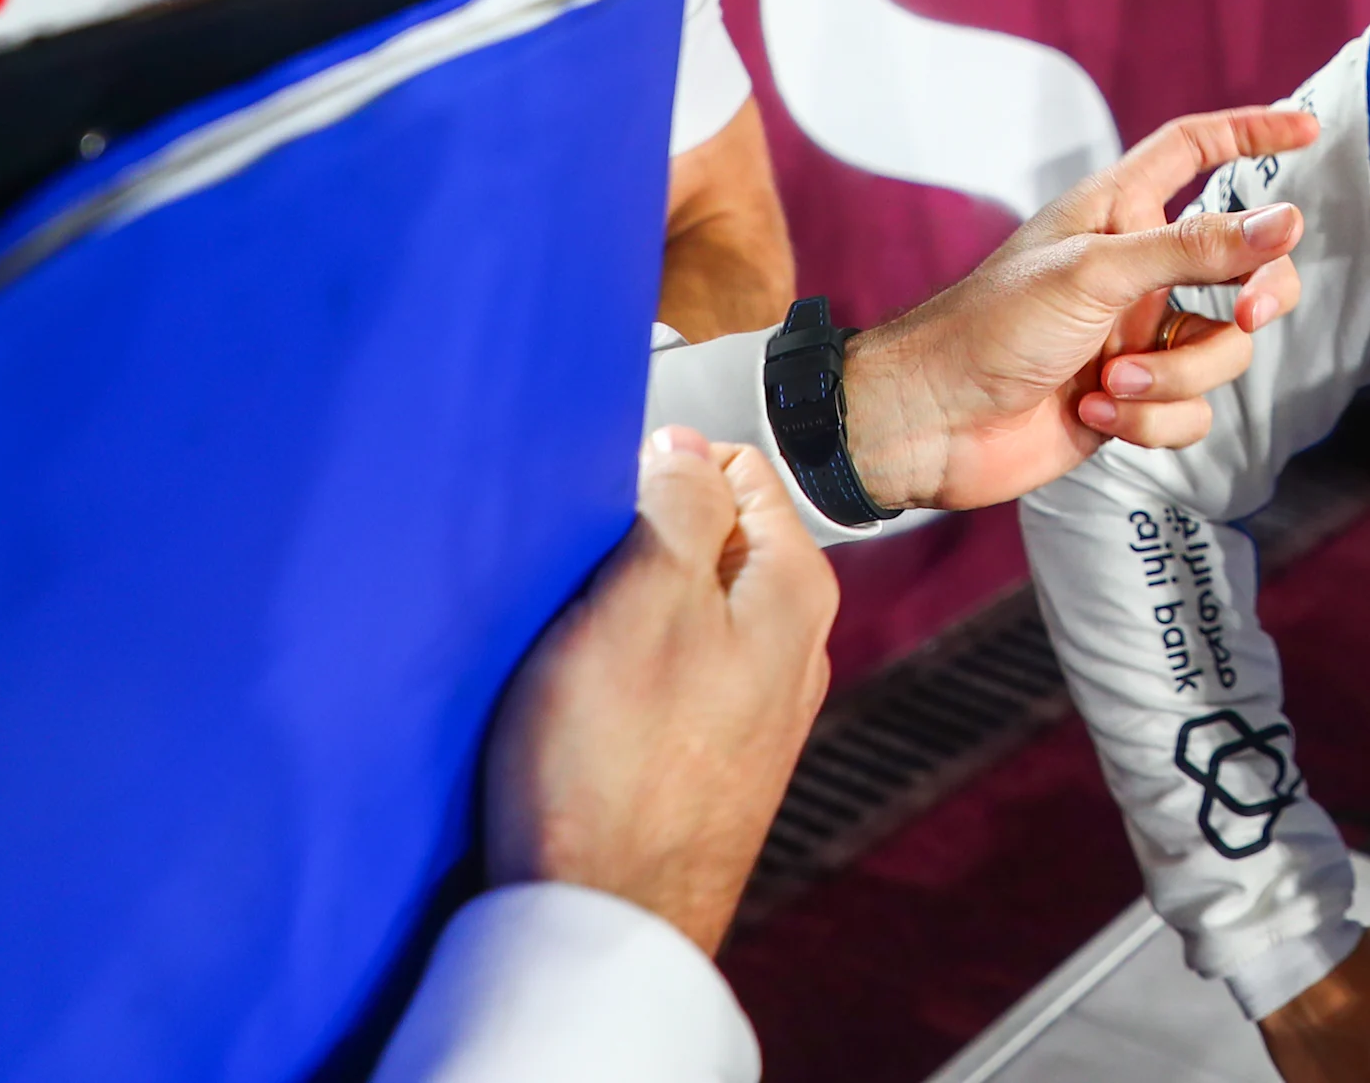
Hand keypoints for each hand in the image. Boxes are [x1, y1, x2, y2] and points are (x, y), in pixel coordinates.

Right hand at [484, 429, 837, 953]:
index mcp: (795, 591)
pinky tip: (580, 701)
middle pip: (707, 541)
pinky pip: (662, 675)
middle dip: (639, 545)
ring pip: (680, 610)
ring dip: (621, 612)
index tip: (608, 505)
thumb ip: (678, 503)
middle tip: (580, 584)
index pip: (740, 469)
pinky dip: (619, 672)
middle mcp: (792, 646)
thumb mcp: (643, 597)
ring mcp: (752, 707)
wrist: (599, 922)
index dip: (663, 470)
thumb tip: (687, 446)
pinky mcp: (705, 756)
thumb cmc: (614, 772)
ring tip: (574, 649)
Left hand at [839, 106, 1317, 509]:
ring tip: (1108, 380)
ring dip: (1173, 375)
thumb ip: (1196, 246)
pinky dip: (1151, 416)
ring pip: (1222, 350)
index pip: (1198, 149)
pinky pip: (1192, 409)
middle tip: (1244, 314)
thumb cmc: (991, 326)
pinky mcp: (1134, 398)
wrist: (930, 423)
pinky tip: (1095, 413)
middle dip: (1256, 292)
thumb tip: (1288, 222)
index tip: (1309, 130)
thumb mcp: (1098, 270)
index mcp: (1120, 212)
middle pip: (1243, 264)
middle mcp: (1138, 269)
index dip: (1253, 132)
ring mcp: (1139, 335)